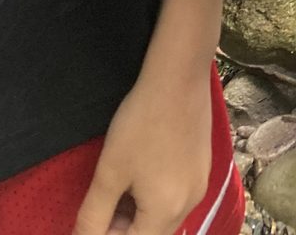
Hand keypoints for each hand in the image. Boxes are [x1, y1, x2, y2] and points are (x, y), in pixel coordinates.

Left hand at [72, 69, 210, 234]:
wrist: (179, 75)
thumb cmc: (141, 124)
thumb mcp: (110, 172)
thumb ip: (93, 216)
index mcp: (167, 212)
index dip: (106, 234)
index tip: (92, 215)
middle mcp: (190, 204)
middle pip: (151, 233)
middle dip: (121, 227)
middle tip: (100, 202)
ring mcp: (200, 184)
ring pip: (164, 216)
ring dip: (137, 213)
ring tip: (117, 185)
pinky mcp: (202, 165)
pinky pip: (175, 196)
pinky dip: (154, 196)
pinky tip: (141, 170)